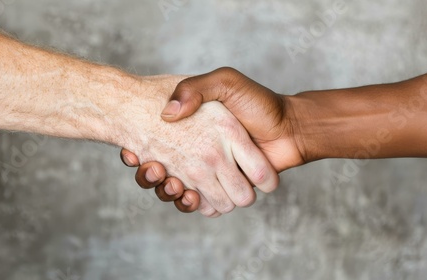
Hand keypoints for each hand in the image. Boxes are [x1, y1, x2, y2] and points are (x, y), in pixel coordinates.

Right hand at [121, 67, 304, 211]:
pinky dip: (189, 204)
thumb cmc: (258, 103)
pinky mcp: (219, 190)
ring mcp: (207, 173)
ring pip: (174, 192)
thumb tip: (168, 114)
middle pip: (158, 174)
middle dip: (154, 176)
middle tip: (159, 169)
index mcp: (191, 132)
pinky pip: (196, 205)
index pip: (150, 145)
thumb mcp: (225, 82)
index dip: (139, 154)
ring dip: (168, 191)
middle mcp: (196, 153)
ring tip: (173, 181)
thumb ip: (196, 88)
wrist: (289, 128)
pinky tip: (189, 194)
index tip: (137, 152)